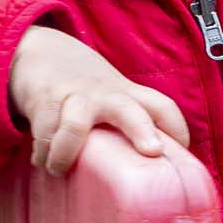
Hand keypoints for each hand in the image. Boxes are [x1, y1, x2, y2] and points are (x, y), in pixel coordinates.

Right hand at [8, 25, 189, 175]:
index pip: (162, 107)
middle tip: (152, 151)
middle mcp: (105, 95)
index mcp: (127, 95)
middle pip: (129, 111)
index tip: (184, 153)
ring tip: (58, 170)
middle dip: (141, 130)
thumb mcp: (111, 96)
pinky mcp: (45, 102)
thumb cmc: (83, 88)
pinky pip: (44, 133)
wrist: (39, 51)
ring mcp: (74, 97)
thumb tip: (147, 170)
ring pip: (75, 126)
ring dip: (66, 153)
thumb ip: (127, 123)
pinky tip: (41, 161)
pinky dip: (42, 153)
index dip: (177, 129)